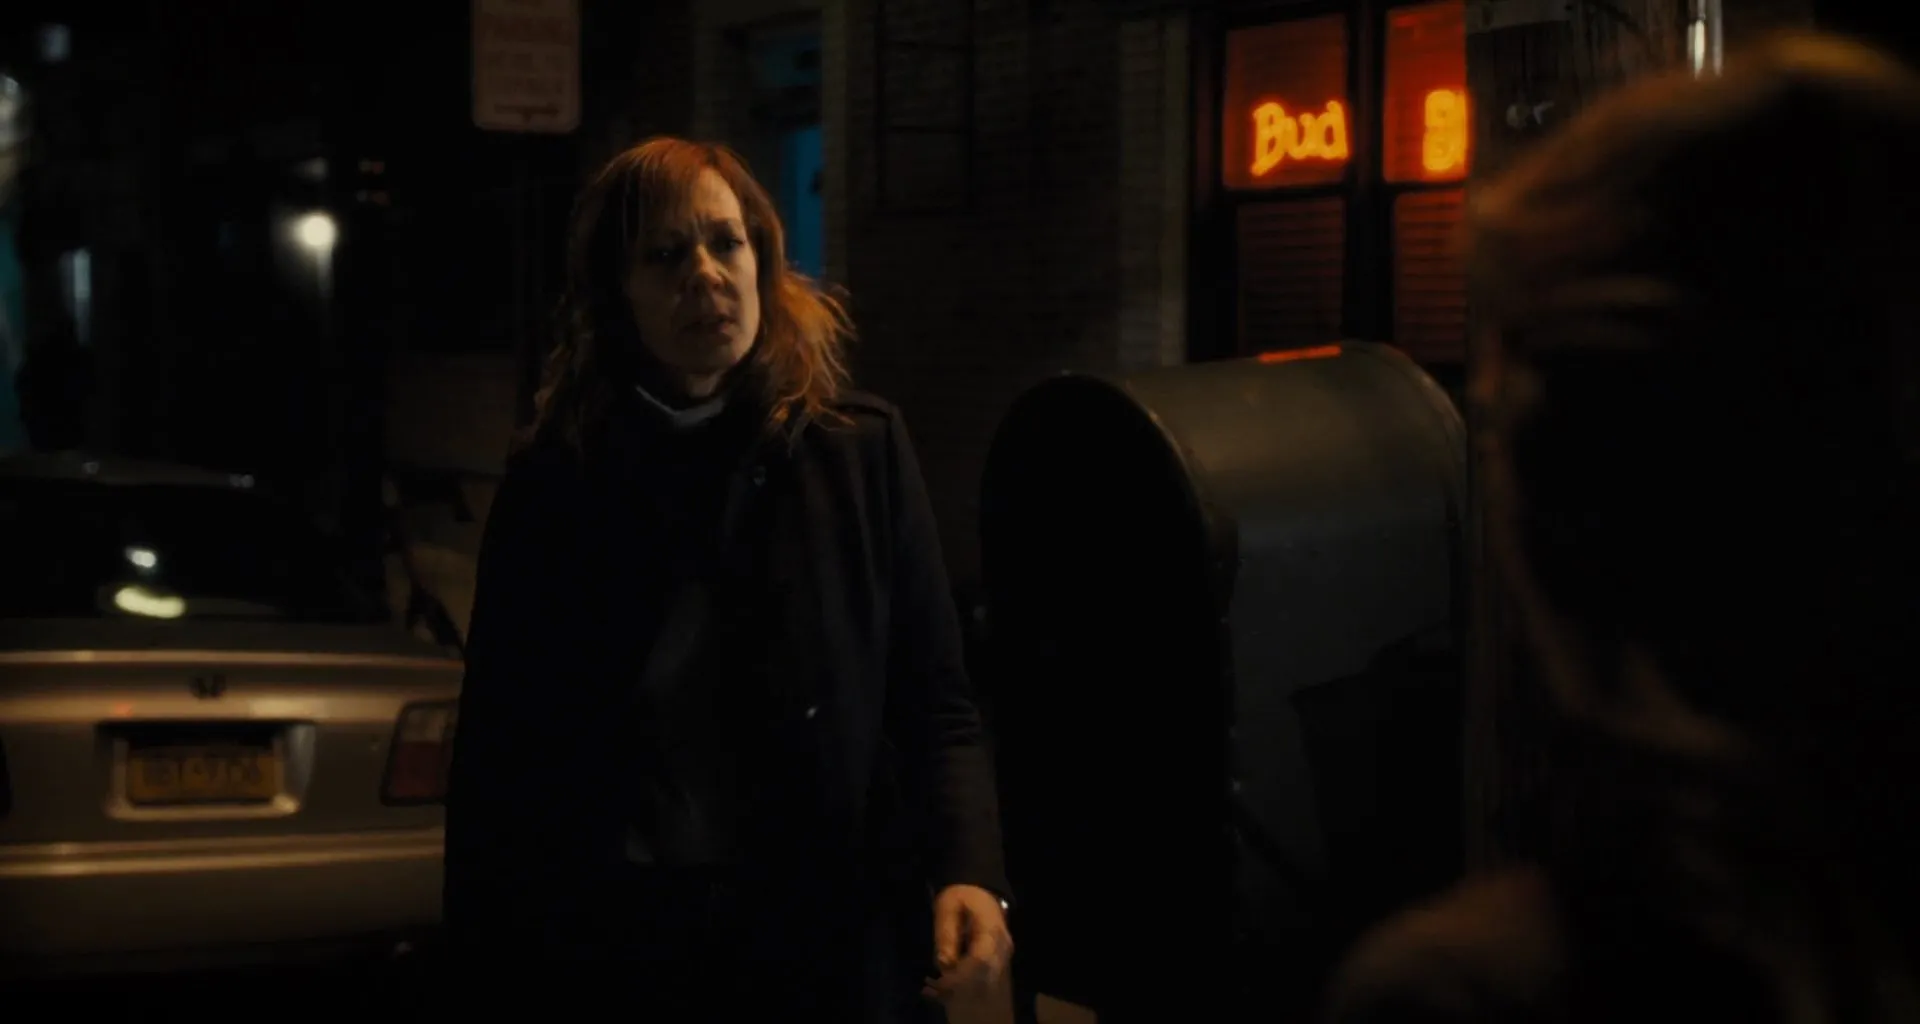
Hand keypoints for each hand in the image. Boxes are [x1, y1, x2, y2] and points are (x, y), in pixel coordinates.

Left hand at [923, 884, 1012, 1001]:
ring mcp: (1003, 955)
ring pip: (987, 981)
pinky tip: (944, 989)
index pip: (981, 960)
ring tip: (936, 990)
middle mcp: (1002, 946)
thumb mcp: (947, 908)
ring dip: (963, 989)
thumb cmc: (961, 897)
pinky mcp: (998, 961)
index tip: (941, 982)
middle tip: (935, 989)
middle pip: (986, 976)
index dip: (962, 975)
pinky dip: (966, 986)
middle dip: (960, 987)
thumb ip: (946, 934)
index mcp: (991, 930)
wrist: (979, 889)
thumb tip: (944, 963)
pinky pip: (985, 978)